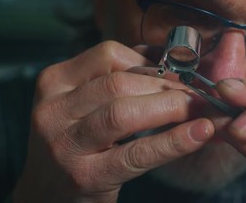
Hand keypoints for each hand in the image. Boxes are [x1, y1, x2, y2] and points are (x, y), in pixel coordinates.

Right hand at [12, 41, 213, 202]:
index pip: (109, 56)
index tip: (177, 75)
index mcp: (55, 82)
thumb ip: (114, 78)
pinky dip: (173, 141)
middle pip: (119, 84)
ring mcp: (66, 144)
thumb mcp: (80, 104)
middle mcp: (54, 110)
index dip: (150, 63)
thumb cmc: (72, 143)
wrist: (45, 194)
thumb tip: (162, 59)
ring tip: (200, 110)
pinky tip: (198, 134)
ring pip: (125, 113)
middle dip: (167, 86)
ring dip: (172, 108)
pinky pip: (137, 153)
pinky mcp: (85, 176)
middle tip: (198, 94)